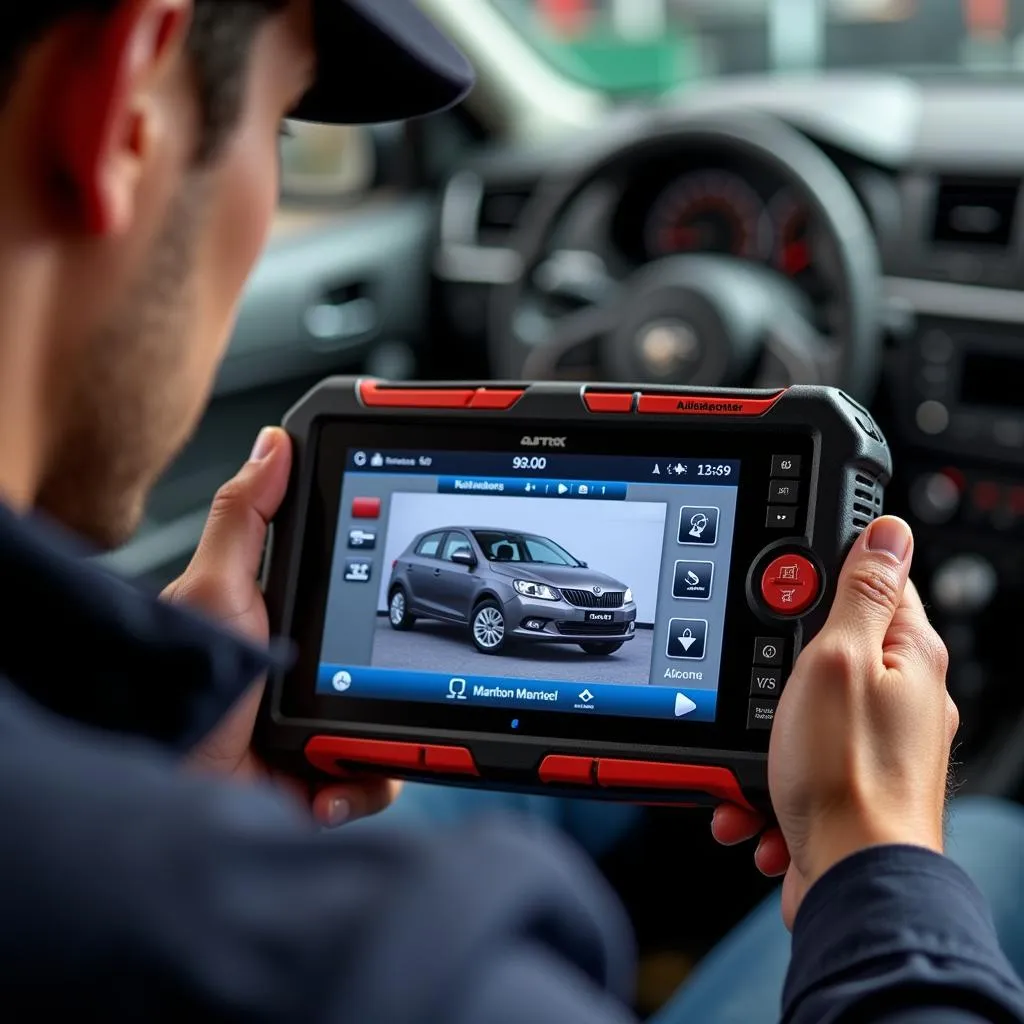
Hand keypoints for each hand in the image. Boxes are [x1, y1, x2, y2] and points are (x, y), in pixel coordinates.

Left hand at [163, 427, 400, 827]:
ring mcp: (326, 720)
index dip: (386, 575)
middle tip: (367, 678)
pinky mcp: (331, 772)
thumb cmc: (183, 698)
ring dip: (377, 739)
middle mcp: (315, 666)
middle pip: (389, 651)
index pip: (356, 583)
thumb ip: (243, 518)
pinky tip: (323, 786)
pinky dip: (360, 785)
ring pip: (398, 715)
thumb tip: (273, 444)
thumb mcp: (214, 592)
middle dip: (389, 671)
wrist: (177, 798)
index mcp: (293, 618)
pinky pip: (382, 774)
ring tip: (333, 747)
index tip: (408, 564)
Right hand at [712, 516, 955, 926]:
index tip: (788, 584)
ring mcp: (877, 744)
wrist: (852, 881)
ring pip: (801, 711)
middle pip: (828, 650)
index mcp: (908, 656)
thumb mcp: (839, 661)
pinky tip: (758, 796)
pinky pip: (796, 760)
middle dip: (777, 671)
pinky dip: (769, 778)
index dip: (826, 576)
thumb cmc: (848, 775)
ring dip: (764, 735)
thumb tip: (889, 532)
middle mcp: (902, 698)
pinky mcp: (849, 783)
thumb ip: (861, 595)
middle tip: (765, 686)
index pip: (876, 583)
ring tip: (760, 758)